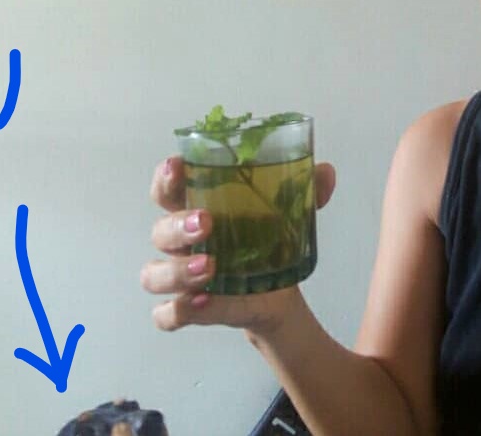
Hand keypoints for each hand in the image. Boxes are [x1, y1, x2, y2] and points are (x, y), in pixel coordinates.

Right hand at [141, 155, 336, 334]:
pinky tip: (203, 304)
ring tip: (210, 268)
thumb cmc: (268, 238)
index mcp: (196, 207)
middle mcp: (180, 242)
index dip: (165, 177)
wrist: (278, 291)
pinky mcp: (190, 310)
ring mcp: (180, 278)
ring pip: (154, 275)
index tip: (177, 166)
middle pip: (160, 231)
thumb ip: (305, 190)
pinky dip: (178, 311)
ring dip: (177, 271)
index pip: (168, 187)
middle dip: (177, 226)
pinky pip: (167, 315)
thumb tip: (325, 172)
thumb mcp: (288, 212)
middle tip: (206, 223)